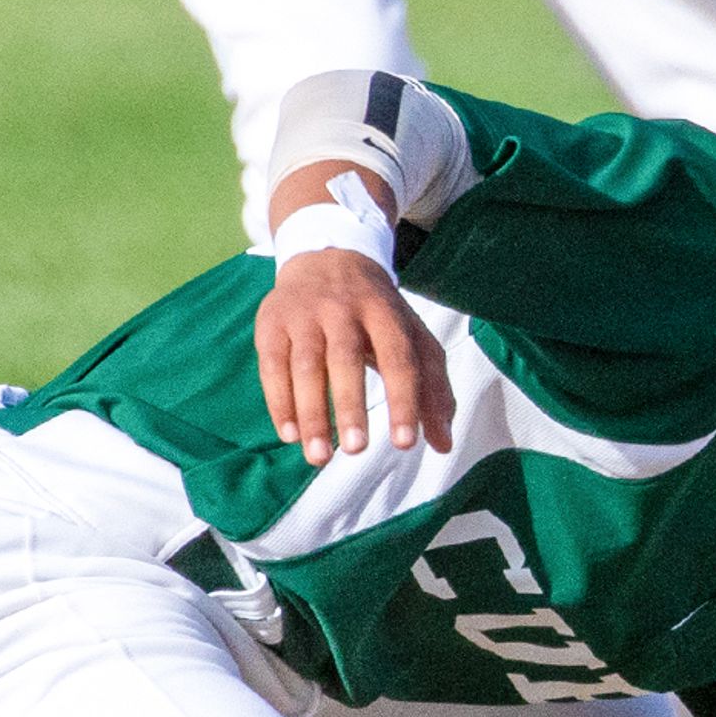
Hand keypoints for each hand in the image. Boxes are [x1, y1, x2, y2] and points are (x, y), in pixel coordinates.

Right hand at [255, 250, 454, 460]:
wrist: (328, 258)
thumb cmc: (379, 314)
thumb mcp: (413, 340)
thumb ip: (433, 391)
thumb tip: (443, 445)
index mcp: (386, 313)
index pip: (399, 359)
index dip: (403, 401)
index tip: (405, 443)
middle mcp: (342, 310)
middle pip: (345, 359)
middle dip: (350, 406)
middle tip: (356, 450)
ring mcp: (303, 315)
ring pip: (305, 366)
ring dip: (311, 413)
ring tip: (320, 458)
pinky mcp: (271, 323)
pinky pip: (271, 366)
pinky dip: (280, 402)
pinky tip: (290, 436)